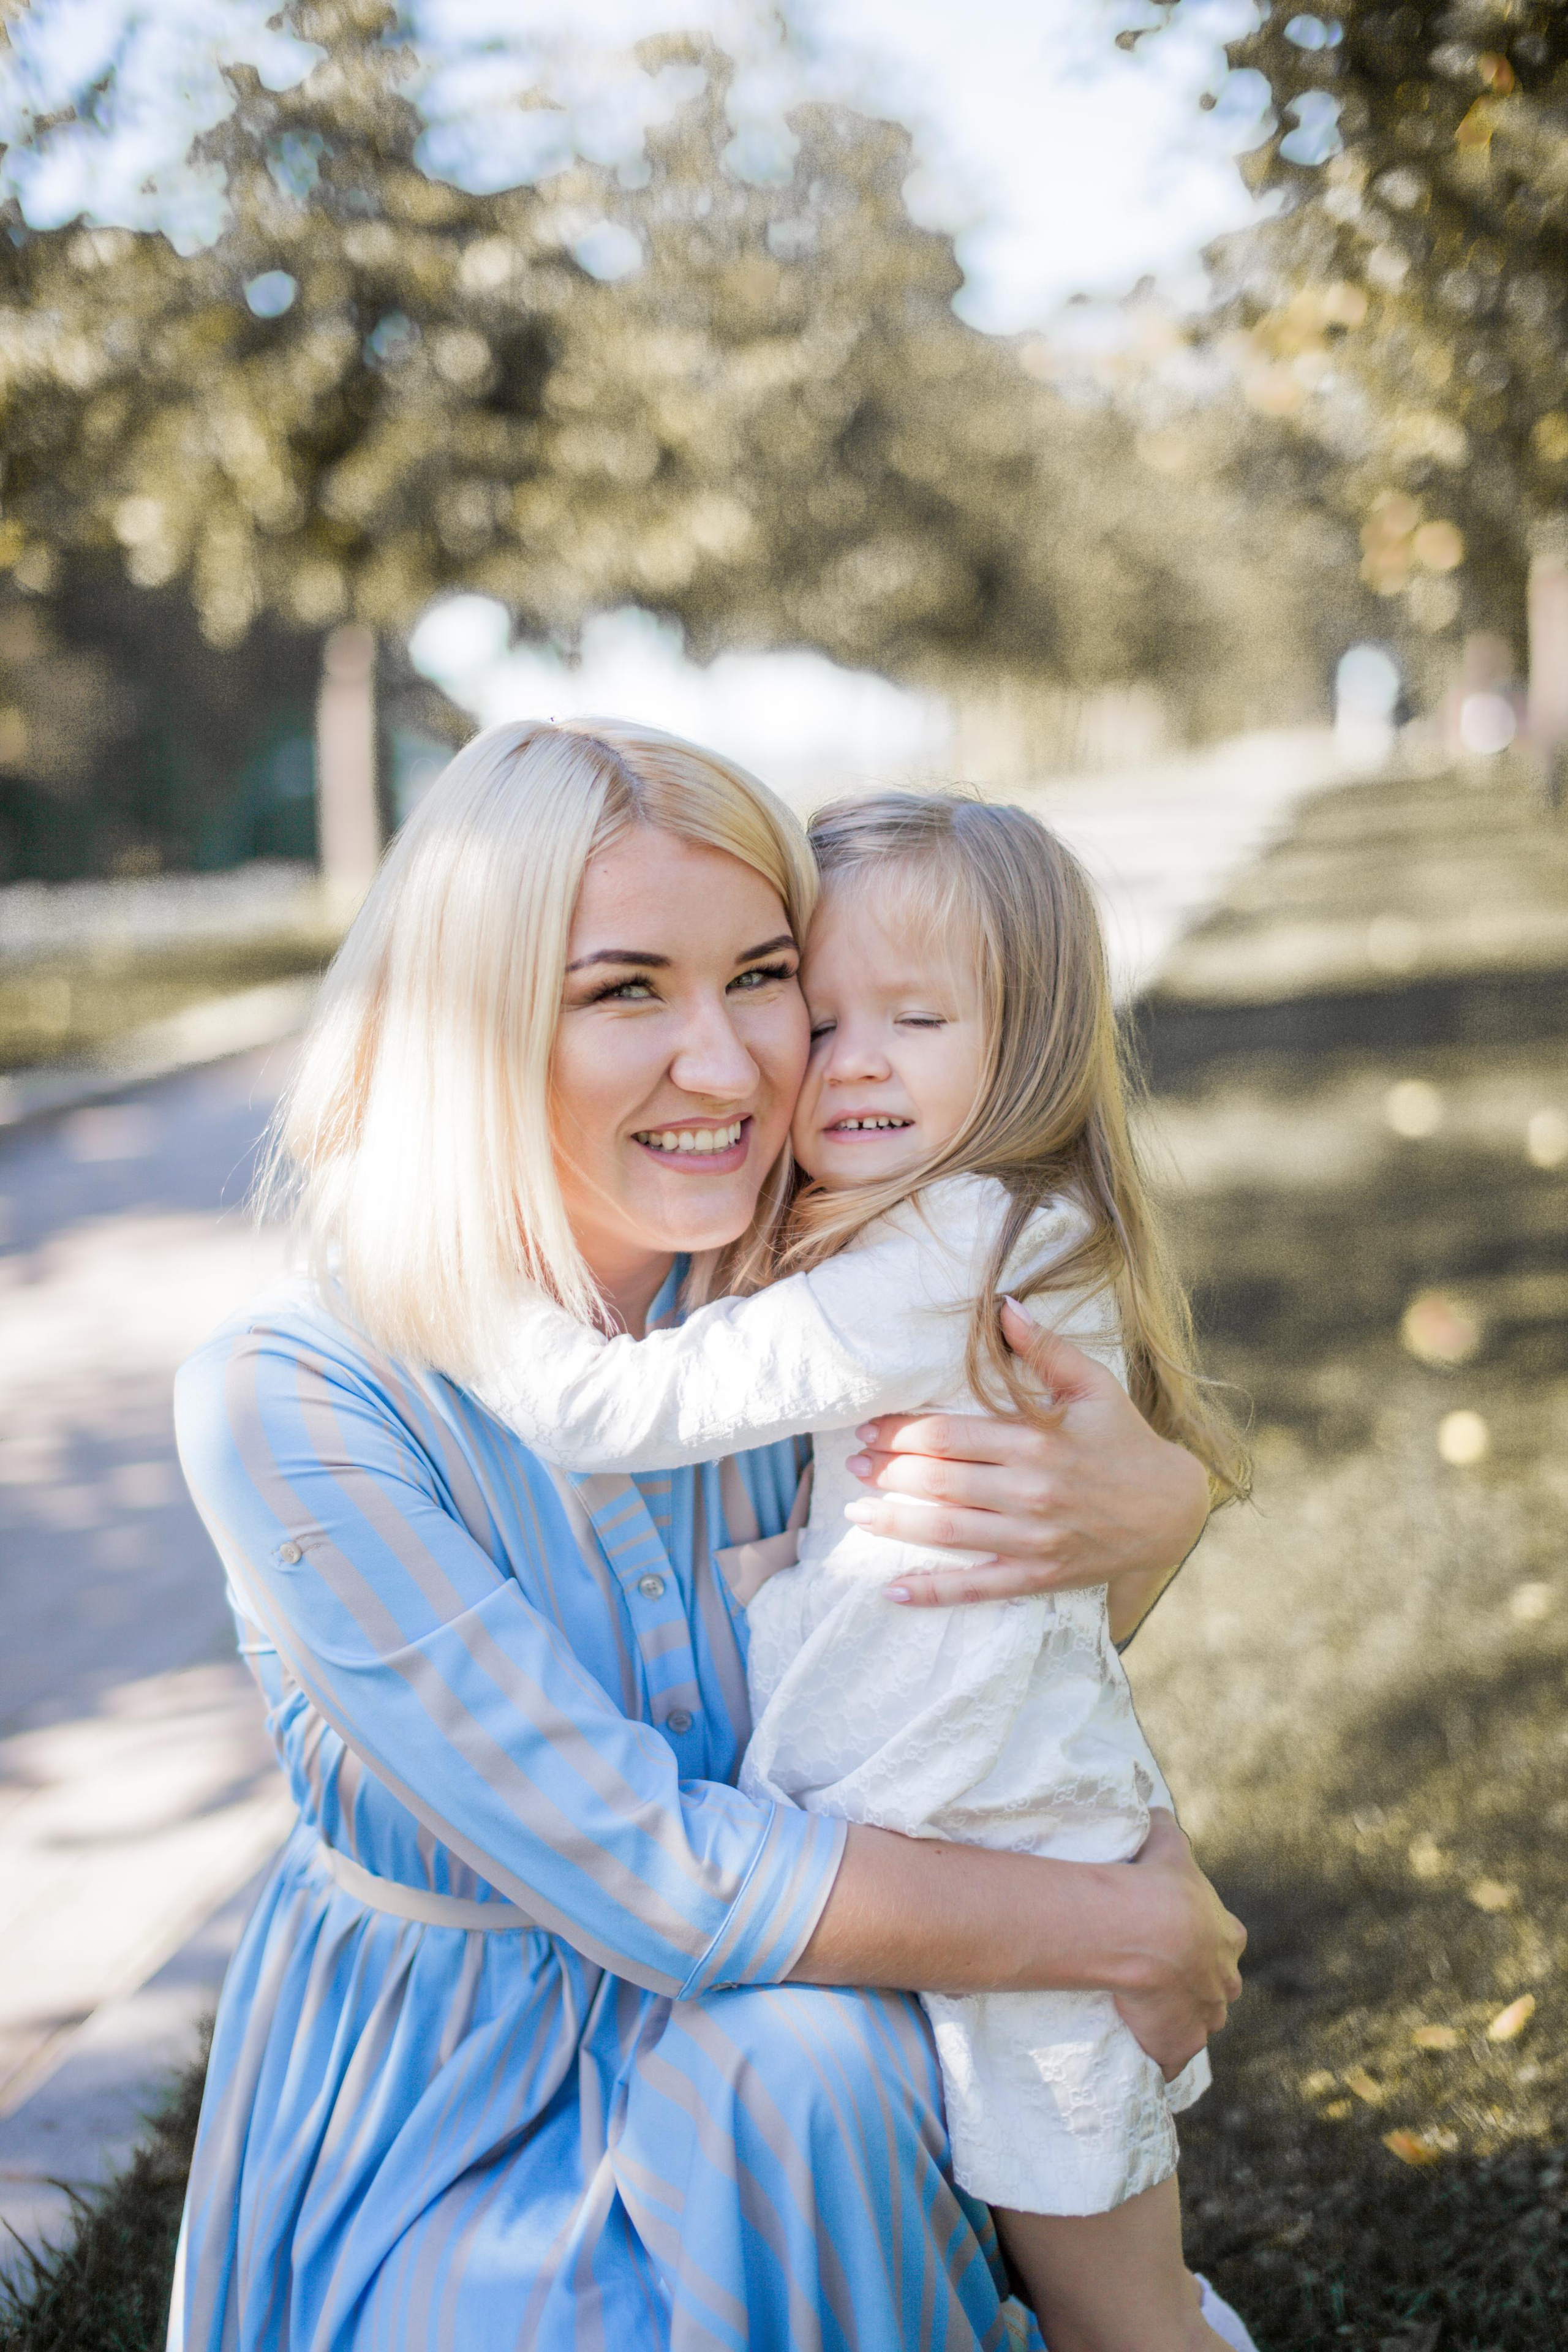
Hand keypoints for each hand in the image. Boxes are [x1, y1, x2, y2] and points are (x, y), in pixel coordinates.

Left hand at [845, 1301, 1209, 1612]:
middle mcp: (1029, 1492)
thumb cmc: (1125, 1441)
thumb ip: (1045, 1349)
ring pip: (946, 1531)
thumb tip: (1004, 1306)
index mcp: (1036, 1441)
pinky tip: (893, 1590)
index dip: (900, 1432)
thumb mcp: (1093, 1386)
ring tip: (856, 1514)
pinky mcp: (1038, 1575)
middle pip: (938, 1481)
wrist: (1171, 1511)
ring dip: (894, 1523)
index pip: (948, 1435)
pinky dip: (934, 1592)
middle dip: (887, 1473)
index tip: (869, 1428)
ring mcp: (1032, 1539)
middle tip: (852, 1465)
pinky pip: (977, 1587)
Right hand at [1112, 1813, 1245, 2077]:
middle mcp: (1225, 1982)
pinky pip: (1171, 2060)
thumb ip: (1166, 1827)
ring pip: (1200, 2022)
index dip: (1203, 1940)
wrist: (1146, 1932)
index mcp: (1228, 1937)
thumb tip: (1157, 1809)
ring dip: (1181, 2020)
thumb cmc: (1158, 1885)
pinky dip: (1162, 2060)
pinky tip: (1145, 2056)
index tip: (1178, 1936)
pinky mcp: (1180, 2047)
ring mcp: (1205, 2018)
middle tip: (1162, 1975)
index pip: (1225, 1941)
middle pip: (1219, 1986)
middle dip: (1199, 1983)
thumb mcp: (1167, 1844)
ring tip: (1147, 2012)